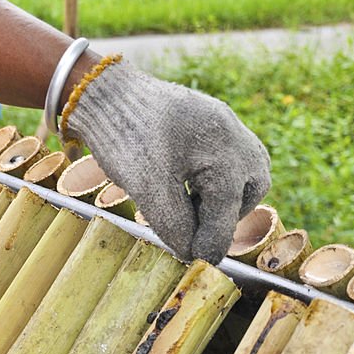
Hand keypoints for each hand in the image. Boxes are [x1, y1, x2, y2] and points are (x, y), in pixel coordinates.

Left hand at [63, 58, 270, 263]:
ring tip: (184, 205)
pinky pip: (229, 160)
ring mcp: (228, 126)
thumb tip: (194, 254)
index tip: (195, 261)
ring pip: (243, 177)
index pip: (226, 214)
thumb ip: (175, 226)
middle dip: (222, 216)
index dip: (209, 244)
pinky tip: (183, 185)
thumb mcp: (148, 189)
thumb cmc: (126, 137)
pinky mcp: (214, 123)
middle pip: (249, 194)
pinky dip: (212, 181)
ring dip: (219, 199)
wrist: (105, 92)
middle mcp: (236, 136)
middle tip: (191, 229)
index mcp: (225, 152)